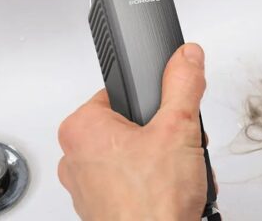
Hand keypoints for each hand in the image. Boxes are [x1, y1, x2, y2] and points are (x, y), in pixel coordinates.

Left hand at [58, 44, 208, 220]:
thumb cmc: (152, 205)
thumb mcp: (177, 127)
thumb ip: (183, 83)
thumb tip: (186, 56)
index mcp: (81, 129)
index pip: (119, 92)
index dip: (151, 100)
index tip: (166, 111)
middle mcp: (75, 158)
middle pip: (130, 123)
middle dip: (162, 132)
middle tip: (175, 145)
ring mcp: (87, 188)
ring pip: (135, 152)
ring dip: (163, 158)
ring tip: (177, 171)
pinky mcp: (102, 209)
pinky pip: (133, 180)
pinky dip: (156, 181)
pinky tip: (172, 190)